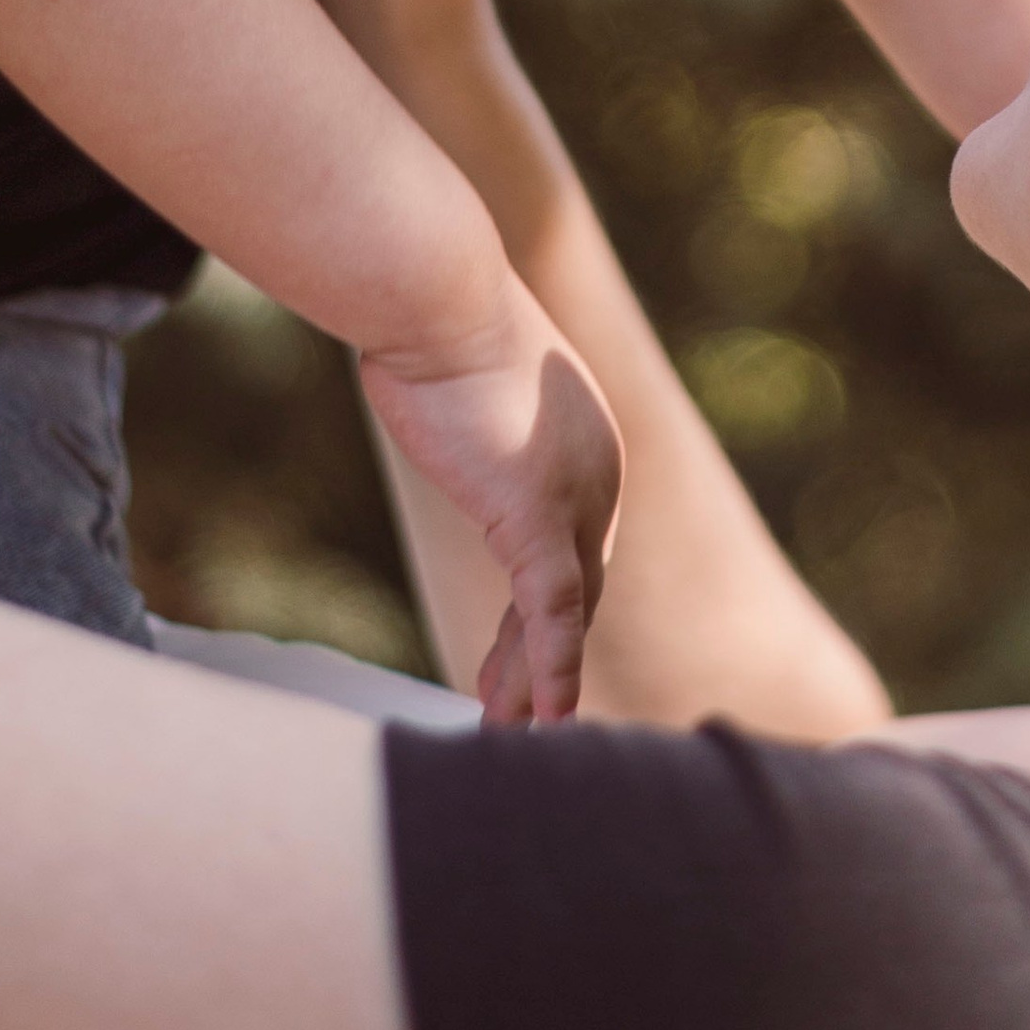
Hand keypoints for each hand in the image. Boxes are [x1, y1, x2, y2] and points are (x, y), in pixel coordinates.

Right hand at [361, 268, 619, 725]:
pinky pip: (554, 612)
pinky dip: (552, 669)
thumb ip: (470, 418)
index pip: (571, 551)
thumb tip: (436, 401)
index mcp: (589, 447)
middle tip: (519, 719)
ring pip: (565, 614)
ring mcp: (578, 496)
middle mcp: (599, 475)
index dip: (544, 617)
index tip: (513, 664)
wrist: (434, 294)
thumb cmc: (430, 319)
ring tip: (514, 735)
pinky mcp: (542, 515)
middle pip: (576, 590)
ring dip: (538, 681)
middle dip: (541, 660)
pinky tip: (543, 719)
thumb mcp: (463, 378)